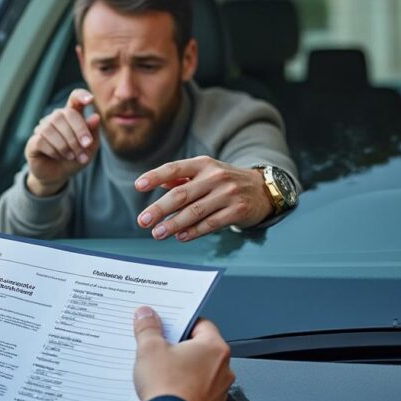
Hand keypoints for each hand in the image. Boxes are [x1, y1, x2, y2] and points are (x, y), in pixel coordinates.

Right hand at [25, 89, 101, 196]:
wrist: (57, 176)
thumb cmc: (74, 158)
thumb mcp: (89, 148)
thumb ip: (93, 133)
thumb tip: (95, 116)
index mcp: (71, 116)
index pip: (74, 98)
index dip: (81, 96)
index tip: (90, 100)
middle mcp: (55, 118)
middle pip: (65, 113)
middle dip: (78, 131)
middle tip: (86, 146)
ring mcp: (42, 129)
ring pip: (52, 128)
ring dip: (66, 144)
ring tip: (72, 156)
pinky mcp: (33, 142)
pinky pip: (42, 140)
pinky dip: (54, 150)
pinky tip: (58, 156)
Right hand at [133, 306, 233, 400]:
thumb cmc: (168, 389)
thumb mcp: (149, 349)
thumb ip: (148, 328)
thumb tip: (147, 315)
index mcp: (214, 348)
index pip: (201, 324)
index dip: (181, 323)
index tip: (166, 326)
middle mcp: (223, 368)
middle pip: (200, 348)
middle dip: (180, 348)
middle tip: (159, 350)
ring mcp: (219, 391)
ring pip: (200, 372)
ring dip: (184, 370)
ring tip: (161, 374)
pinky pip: (198, 392)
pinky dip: (186, 390)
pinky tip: (168, 392)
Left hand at [134, 156, 271, 241]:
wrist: (262, 189)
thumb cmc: (225, 182)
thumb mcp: (205, 172)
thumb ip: (181, 178)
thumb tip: (159, 183)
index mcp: (203, 164)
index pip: (174, 168)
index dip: (155, 176)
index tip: (138, 186)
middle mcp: (215, 177)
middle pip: (181, 194)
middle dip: (159, 209)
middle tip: (143, 220)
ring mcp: (228, 194)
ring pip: (195, 212)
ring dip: (173, 224)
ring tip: (157, 233)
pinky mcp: (237, 211)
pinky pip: (210, 224)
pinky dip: (193, 231)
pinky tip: (180, 236)